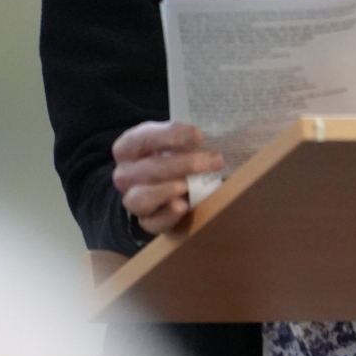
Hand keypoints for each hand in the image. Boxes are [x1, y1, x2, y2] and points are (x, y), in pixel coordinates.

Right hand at [111, 121, 222, 236]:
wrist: (169, 192)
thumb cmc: (176, 160)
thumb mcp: (179, 144)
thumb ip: (190, 138)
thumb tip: (229, 133)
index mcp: (130, 148)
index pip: (142, 138)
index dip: (169, 136)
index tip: (199, 136)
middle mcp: (126, 174)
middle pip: (148, 169)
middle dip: (183, 164)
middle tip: (215, 160)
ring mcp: (133, 200)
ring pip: (141, 197)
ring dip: (167, 190)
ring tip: (188, 186)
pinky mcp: (147, 221)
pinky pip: (152, 222)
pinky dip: (167, 215)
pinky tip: (182, 207)